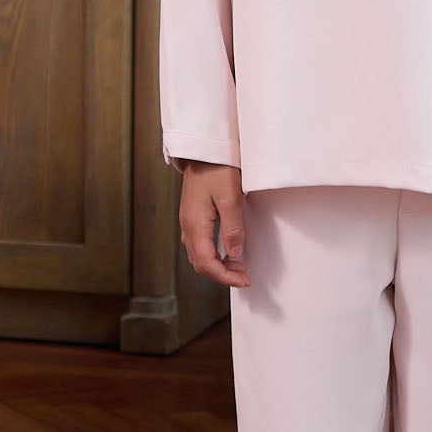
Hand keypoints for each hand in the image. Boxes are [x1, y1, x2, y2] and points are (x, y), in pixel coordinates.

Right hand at [178, 161, 250, 287]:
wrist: (204, 151)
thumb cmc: (217, 169)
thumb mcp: (231, 198)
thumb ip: (233, 228)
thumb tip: (235, 253)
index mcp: (195, 225)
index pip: (206, 263)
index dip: (225, 277)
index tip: (243, 280)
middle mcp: (188, 226)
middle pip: (200, 264)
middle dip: (222, 275)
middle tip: (244, 276)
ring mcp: (188, 222)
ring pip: (198, 256)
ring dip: (217, 266)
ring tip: (238, 266)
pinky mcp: (193, 217)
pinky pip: (199, 245)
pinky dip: (213, 256)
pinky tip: (227, 252)